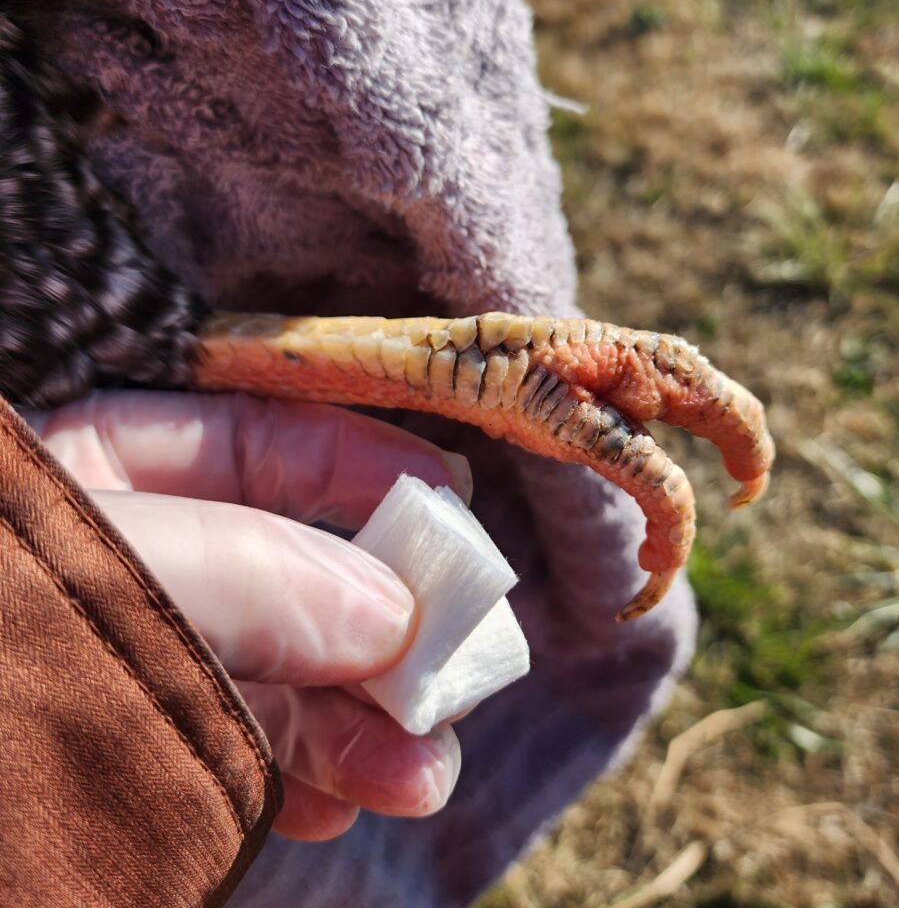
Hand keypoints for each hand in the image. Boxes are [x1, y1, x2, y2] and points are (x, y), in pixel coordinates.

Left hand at [23, 391, 472, 841]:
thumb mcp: (94, 563)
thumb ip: (244, 570)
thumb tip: (393, 615)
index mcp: (105, 469)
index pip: (261, 442)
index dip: (363, 462)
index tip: (452, 494)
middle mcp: (143, 559)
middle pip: (300, 568)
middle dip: (388, 621)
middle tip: (459, 667)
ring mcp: (151, 657)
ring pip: (289, 670)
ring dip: (366, 723)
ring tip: (421, 773)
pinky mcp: (148, 749)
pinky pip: (250, 755)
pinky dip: (308, 778)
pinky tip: (342, 800)